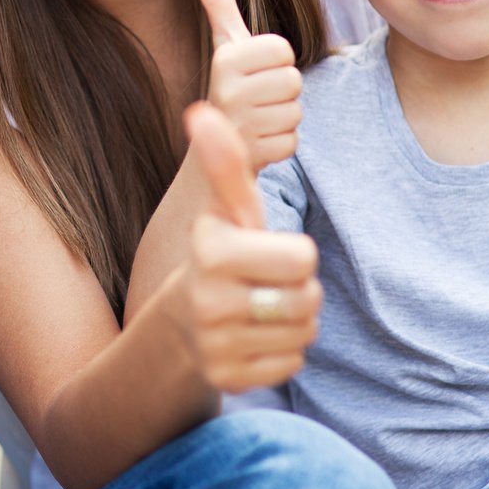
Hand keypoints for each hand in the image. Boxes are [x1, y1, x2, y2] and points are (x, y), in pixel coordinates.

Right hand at [179, 102, 319, 393]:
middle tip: (266, 285)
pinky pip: (291, 364)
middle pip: (308, 299)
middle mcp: (207, 299)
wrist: (180, 324)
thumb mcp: (222, 210)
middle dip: (298, 290)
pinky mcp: (226, 379)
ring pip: (303, 334)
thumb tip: (201, 109)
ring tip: (260, 310)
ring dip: (293, 322)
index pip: (302, 258)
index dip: (292, 255)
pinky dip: (281, 353)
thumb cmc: (219, 254)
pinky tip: (253, 339)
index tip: (260, 253)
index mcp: (211, 251)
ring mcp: (215, 344)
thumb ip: (223, 162)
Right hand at [188, 0, 302, 170]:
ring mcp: (240, 127)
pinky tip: (258, 142)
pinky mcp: (253, 156)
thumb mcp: (224, 47)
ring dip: (282, 118)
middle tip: (258, 99)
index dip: (277, 61)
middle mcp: (229, 92)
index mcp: (226, 60)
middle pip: (293, 81)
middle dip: (282, 91)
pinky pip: (290, 142)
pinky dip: (279, 144)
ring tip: (257, 120)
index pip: (282, 50)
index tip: (257, 71)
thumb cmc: (229, 88)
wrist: (208, 151)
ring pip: (295, 113)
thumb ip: (218, 6)